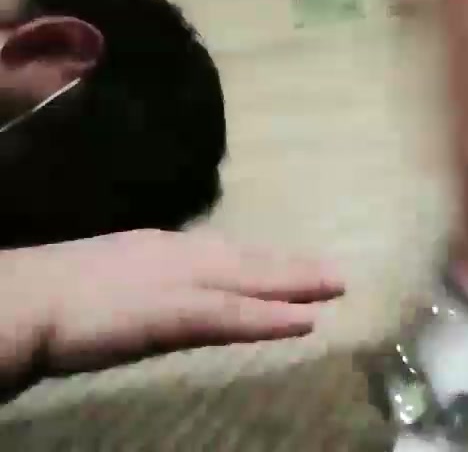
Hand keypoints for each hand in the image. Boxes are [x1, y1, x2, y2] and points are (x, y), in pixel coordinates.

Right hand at [0, 229, 343, 384]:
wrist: (28, 298)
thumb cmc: (53, 292)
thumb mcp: (104, 279)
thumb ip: (134, 282)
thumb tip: (149, 294)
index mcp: (156, 248)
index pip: (218, 254)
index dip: (256, 261)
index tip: (288, 263)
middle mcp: (175, 255)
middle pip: (244, 260)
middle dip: (289, 266)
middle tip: (333, 271)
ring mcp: (178, 281)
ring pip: (248, 282)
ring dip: (294, 284)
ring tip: (335, 285)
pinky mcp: (175, 313)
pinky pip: (232, 316)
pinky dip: (270, 317)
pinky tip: (305, 320)